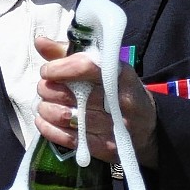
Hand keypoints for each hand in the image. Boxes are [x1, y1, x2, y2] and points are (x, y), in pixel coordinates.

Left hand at [33, 35, 158, 166]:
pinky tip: (46, 120)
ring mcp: (111, 127)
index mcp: (120, 76)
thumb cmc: (121, 92)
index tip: (47, 70)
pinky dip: (48, 128)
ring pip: (63, 116)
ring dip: (45, 109)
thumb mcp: (106, 68)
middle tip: (46, 88)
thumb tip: (40, 42)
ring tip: (46, 104)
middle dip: (47, 89)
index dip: (59, 68)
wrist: (149, 128)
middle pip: (69, 94)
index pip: (85, 67)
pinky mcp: (103, 147)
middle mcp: (118, 102)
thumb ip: (71, 54)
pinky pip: (65, 138)